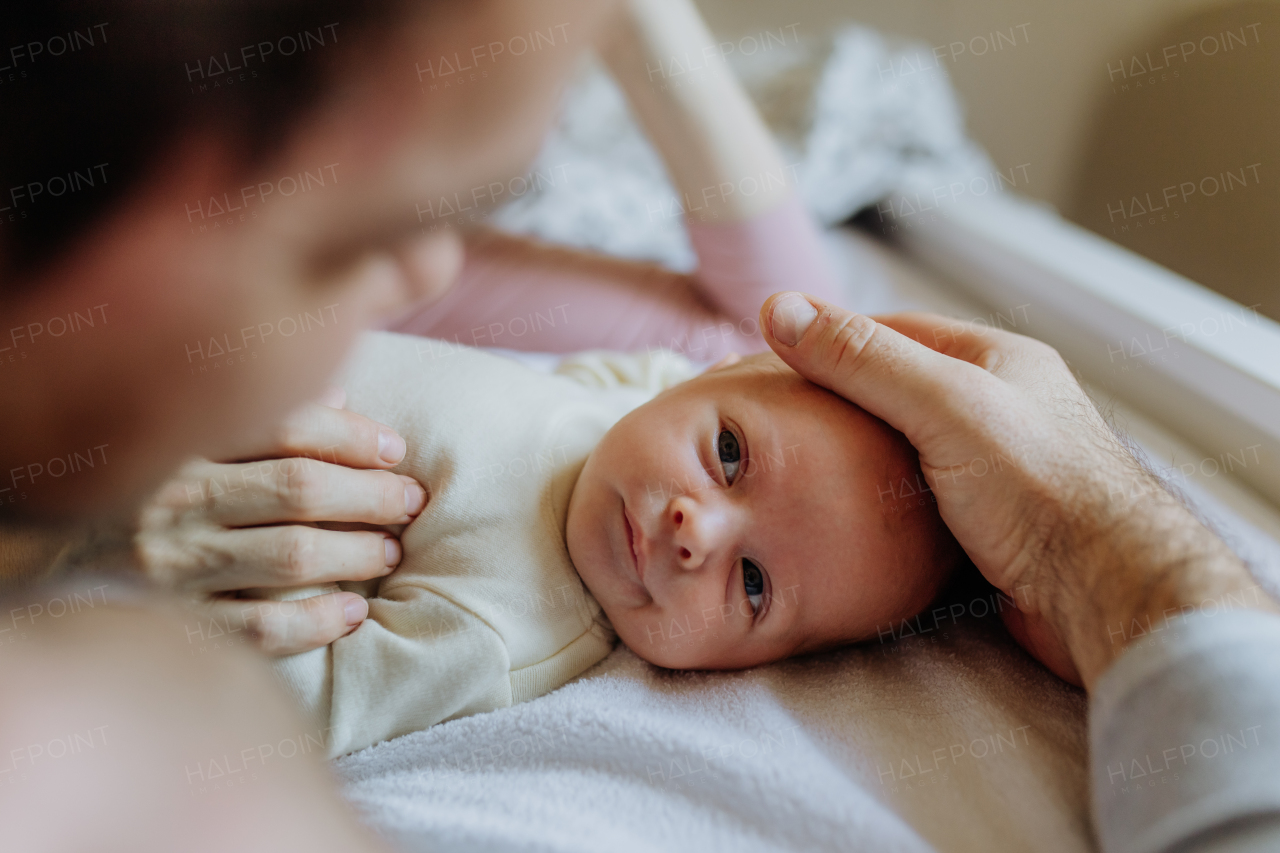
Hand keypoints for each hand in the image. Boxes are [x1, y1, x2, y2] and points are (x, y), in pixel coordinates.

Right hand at [120, 392, 426, 655]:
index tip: (395, 449)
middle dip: (372, 494)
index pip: (286, 425)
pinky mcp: (171, 622)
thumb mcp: (175, 439)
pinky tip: (353, 611)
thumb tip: (337, 399)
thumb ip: (253, 418)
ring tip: (390, 550)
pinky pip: (260, 626)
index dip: (353, 435)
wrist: (33, 564)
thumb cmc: (129, 492)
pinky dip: (317, 620)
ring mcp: (168, 565)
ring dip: (357, 552)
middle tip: (410, 501)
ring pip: (292, 555)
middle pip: (300, 488)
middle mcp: (170, 498)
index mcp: (177, 440)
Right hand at [760, 292, 1271, 688]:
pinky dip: (882, 505)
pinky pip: (920, 503)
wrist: (1105, 594)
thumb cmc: (1040, 488)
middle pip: (898, 392)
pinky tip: (848, 517)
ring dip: (857, 460)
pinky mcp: (992, 526)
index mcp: (999, 360)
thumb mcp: (942, 404)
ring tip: (798, 470)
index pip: (896, 332)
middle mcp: (1001, 408)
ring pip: (906, 451)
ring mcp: (998, 470)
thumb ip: (861, 358)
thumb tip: (779, 308)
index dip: (832, 340)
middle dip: (839, 403)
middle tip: (776, 421)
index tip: (772, 359)